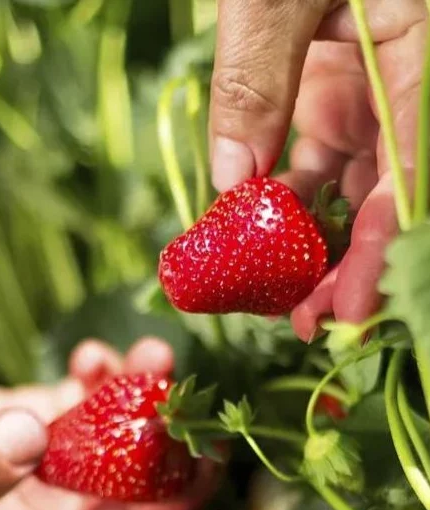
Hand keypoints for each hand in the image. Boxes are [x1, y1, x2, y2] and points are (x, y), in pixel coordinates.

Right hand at [0, 338, 234, 509]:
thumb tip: (29, 436)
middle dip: (178, 476)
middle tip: (201, 428)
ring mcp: (52, 480)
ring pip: (122, 455)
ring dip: (147, 409)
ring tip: (158, 363)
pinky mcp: (40, 427)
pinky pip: (85, 407)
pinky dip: (99, 380)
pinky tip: (95, 356)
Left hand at [209, 0, 426, 339]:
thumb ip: (257, 76)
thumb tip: (233, 180)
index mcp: (418, 55)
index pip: (410, 176)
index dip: (383, 251)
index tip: (346, 310)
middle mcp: (401, 86)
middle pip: (384, 195)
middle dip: (347, 263)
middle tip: (303, 320)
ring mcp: (363, 92)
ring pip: (347, 188)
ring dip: (313, 243)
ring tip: (276, 294)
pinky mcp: (327, 94)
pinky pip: (311, 162)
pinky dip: (284, 201)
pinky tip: (255, 233)